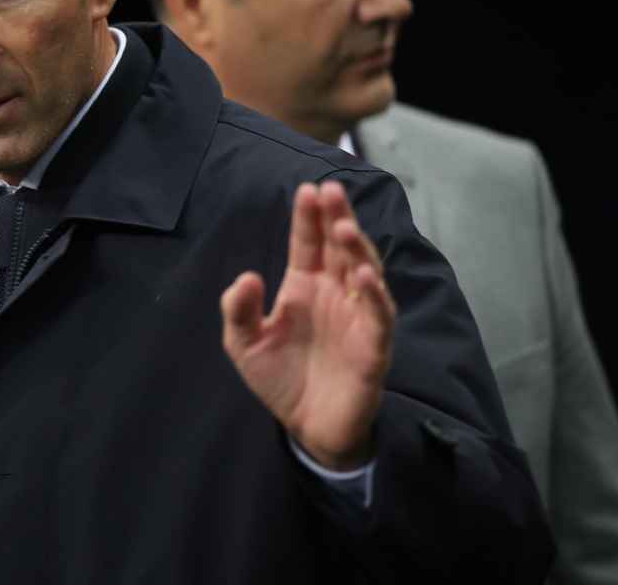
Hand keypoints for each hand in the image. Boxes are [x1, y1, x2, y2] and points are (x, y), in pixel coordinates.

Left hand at [221, 180, 394, 470]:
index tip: (308, 190)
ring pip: (365, 273)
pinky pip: (379, 315)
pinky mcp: (373, 346)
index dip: (309, 218)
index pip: (309, 243)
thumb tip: (247, 276)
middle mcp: (335, 294)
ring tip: (344, 228)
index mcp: (305, 286)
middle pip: (341, 248)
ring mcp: (358, 317)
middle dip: (337, 219)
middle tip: (332, 192)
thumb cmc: (280, 378)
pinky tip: (363, 276)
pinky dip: (374, 295)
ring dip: (358, 249)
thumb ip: (238, 310)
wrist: (307, 427)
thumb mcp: (244, 344)